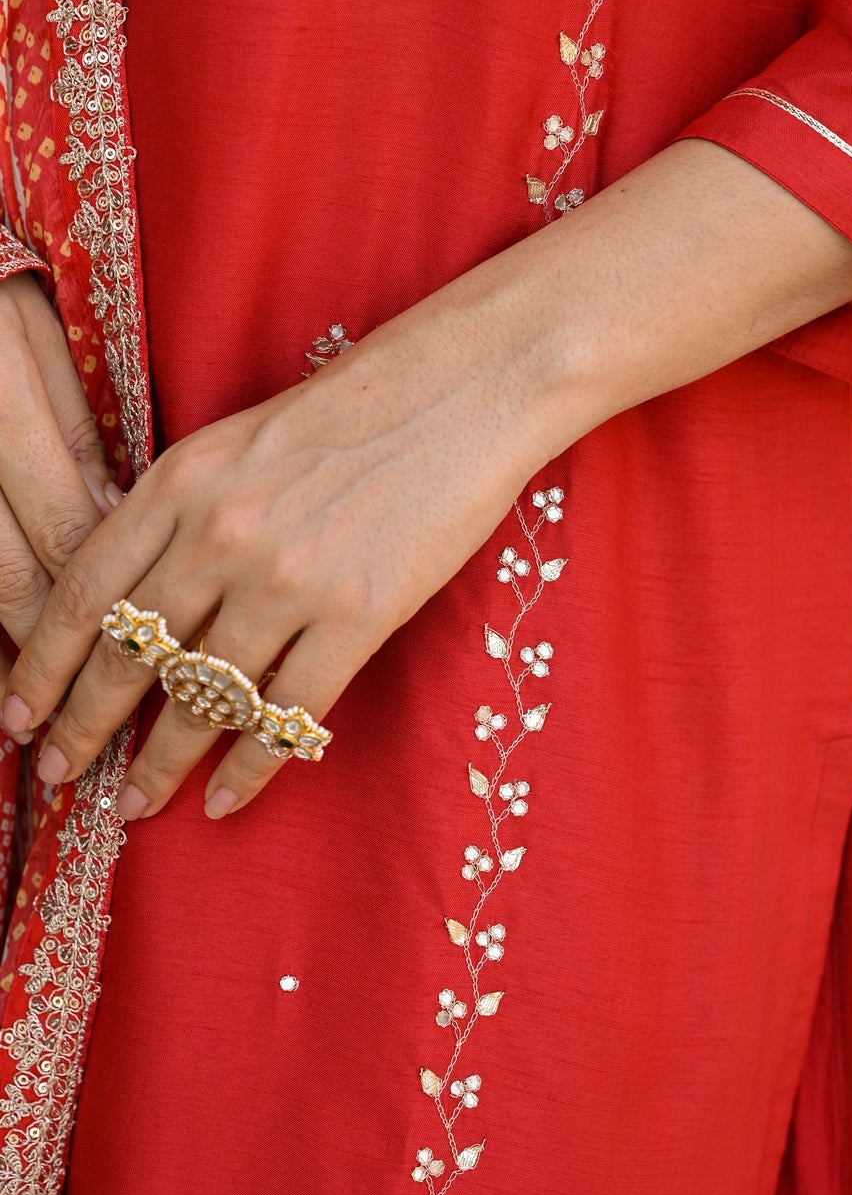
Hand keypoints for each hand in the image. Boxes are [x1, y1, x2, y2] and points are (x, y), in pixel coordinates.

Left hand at [1, 136, 851, 815]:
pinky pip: (285, 715)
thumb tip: (135, 604)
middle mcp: (221, 534)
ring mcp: (290, 579)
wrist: (463, 392)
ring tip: (141, 802)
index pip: (82, 590)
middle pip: (128, 655)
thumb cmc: (356, 409)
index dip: (41, 664)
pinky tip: (228, 799)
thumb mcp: (239, 441)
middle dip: (85, 726)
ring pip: (202, 697)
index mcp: (181, 481)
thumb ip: (181, 513)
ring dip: (163, 762)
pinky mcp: (359, 615)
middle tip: (60, 775)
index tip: (18, 715)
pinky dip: (251, 766)